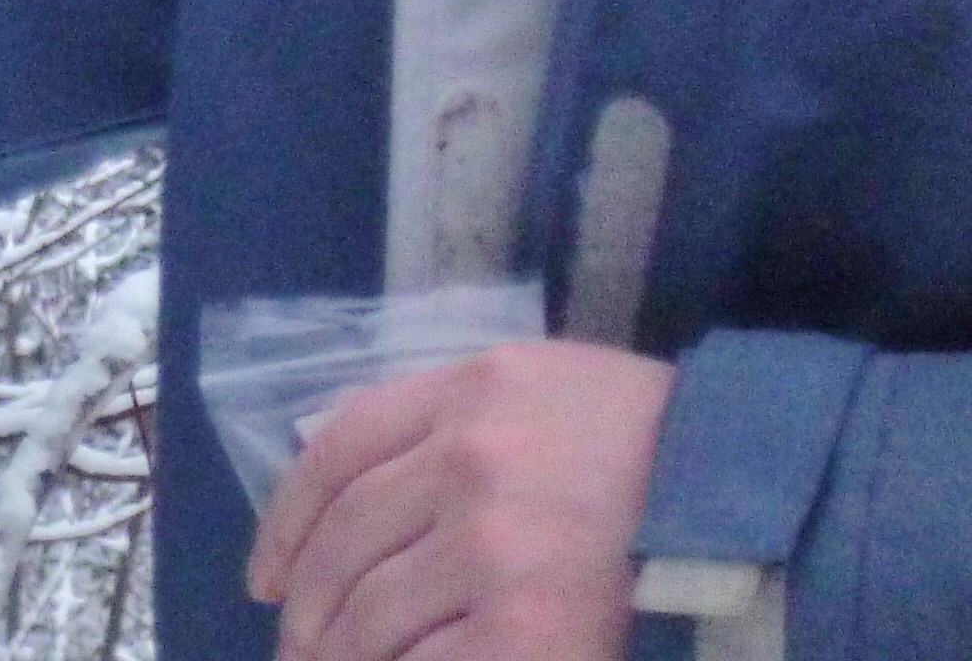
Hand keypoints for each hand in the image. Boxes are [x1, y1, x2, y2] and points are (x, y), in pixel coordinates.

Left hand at [246, 339, 672, 660]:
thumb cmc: (650, 440)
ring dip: (339, 656)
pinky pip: (435, 658)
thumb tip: (355, 500)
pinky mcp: (533, 623)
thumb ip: (445, 421)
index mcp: (464, 392)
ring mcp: (496, 545)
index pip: (334, 453)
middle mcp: (467, 460)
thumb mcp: (535, 386)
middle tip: (294, 650)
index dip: (287, 525)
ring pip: (376, 612)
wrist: (754, 492)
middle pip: (347, 543)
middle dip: (307, 610)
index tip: (265, 579)